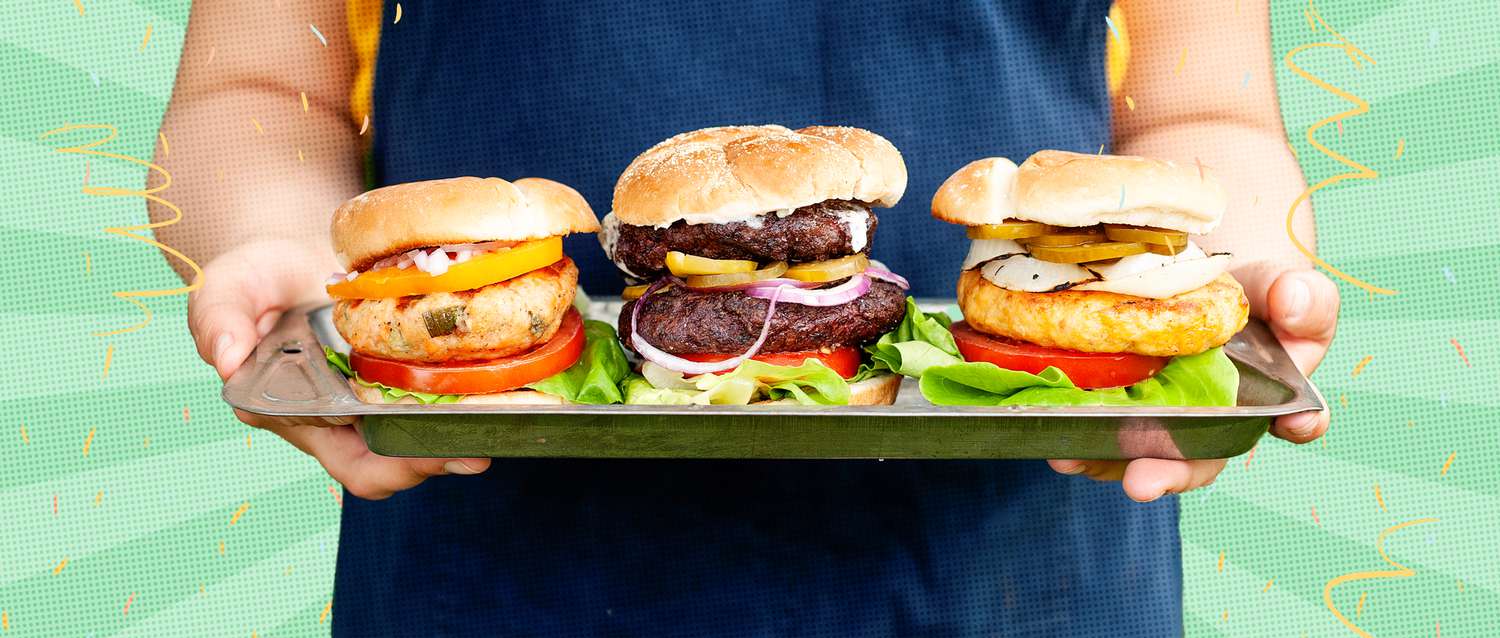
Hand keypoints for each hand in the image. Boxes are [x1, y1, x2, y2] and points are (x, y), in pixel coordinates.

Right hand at [189, 240, 489, 499]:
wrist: (293, 249)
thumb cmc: (255, 274)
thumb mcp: (228, 284)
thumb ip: (218, 318)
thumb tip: (225, 357)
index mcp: (295, 413)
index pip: (347, 461)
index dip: (386, 467)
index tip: (421, 456)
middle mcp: (338, 418)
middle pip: (391, 463)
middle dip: (432, 463)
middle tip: (475, 452)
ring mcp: (372, 400)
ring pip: (419, 438)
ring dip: (457, 438)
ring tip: (499, 428)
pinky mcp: (401, 376)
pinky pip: (436, 401)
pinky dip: (465, 401)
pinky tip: (500, 392)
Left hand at [1048, 264, 1338, 500]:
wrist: (1198, 280)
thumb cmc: (1250, 293)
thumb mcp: (1282, 285)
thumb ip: (1303, 296)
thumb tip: (1295, 305)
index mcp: (1272, 396)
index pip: (1297, 418)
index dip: (1299, 422)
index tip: (1297, 422)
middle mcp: (1217, 421)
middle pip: (1201, 457)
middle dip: (1170, 472)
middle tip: (1143, 482)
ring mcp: (1166, 419)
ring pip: (1142, 452)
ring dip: (1108, 462)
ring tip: (1074, 459)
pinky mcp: (1120, 406)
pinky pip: (1100, 428)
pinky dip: (1075, 432)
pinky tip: (1054, 439)